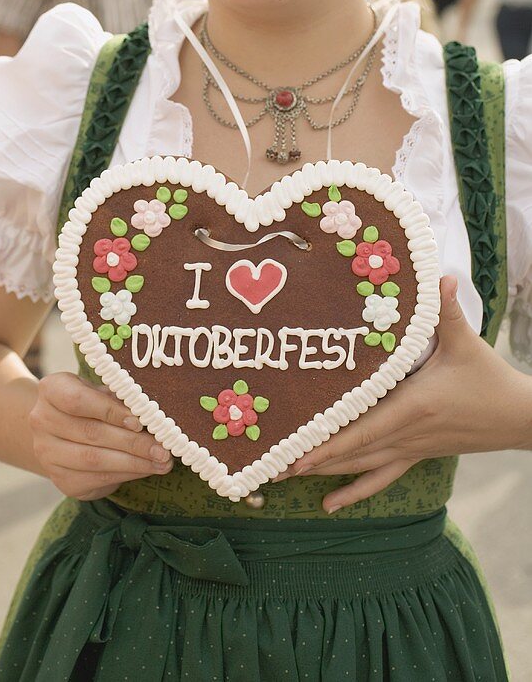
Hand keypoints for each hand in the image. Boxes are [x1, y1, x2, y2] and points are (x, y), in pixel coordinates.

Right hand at [29, 372, 172, 500]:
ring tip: (162, 462)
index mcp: (51, 389)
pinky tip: (146, 469)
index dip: (110, 411)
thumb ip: (118, 398)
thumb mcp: (99, 392)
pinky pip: (97, 478)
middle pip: (91, 433)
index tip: (139, 421)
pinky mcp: (60, 479)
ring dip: (134, 463)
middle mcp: (42, 420)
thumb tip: (151, 412)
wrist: (60, 433)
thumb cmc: (89, 404)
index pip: (78, 401)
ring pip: (94, 460)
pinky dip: (127, 475)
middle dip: (132, 442)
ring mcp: (47, 453)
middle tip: (163, 448)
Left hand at [280, 276, 531, 513]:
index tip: (296, 451)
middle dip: (312, 459)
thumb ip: (446, 310)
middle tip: (272, 464)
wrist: (518, 417)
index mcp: (412, 405)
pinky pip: (380, 478)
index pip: (361, 430)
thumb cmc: (489, 378)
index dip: (327, 443)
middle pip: (352, 452)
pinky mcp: (417, 454)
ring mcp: (411, 448)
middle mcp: (406, 433)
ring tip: (287, 477)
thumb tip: (440, 275)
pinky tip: (331, 505)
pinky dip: (354, 491)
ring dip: (325, 472)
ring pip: (361, 466)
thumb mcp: (466, 342)